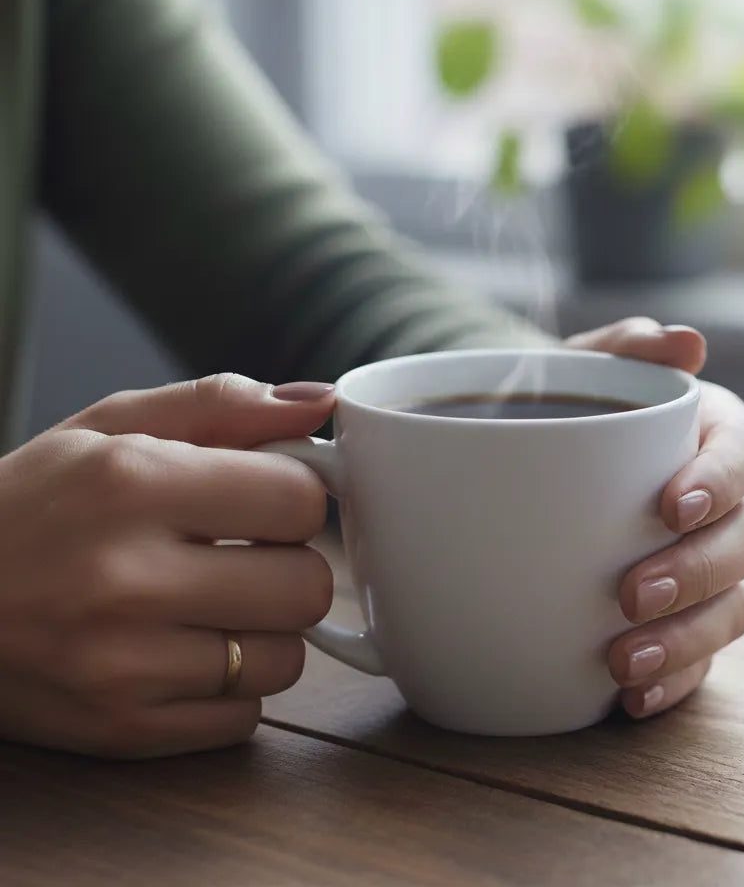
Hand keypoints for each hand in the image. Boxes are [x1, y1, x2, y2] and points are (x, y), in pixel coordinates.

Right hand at [0, 374, 337, 758]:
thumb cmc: (31, 503)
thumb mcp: (111, 426)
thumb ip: (224, 404)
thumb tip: (320, 403)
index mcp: (131, 484)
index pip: (299, 500)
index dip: (296, 497)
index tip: (267, 499)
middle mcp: (126, 580)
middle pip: (307, 587)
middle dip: (290, 564)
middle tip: (244, 554)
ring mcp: (121, 667)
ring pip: (286, 659)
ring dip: (265, 631)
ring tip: (211, 604)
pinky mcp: (118, 730)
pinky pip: (243, 719)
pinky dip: (230, 688)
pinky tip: (183, 653)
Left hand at [566, 317, 743, 717]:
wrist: (533, 465)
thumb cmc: (568, 410)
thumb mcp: (580, 371)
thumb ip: (622, 347)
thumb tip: (684, 340)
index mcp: (713, 438)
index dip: (722, 481)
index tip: (672, 505)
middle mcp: (728, 507)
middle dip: (698, 571)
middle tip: (632, 593)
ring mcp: (715, 572)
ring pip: (734, 610)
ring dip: (687, 640)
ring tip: (622, 663)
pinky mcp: (690, 623)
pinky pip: (700, 662)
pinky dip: (673, 681)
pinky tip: (631, 699)